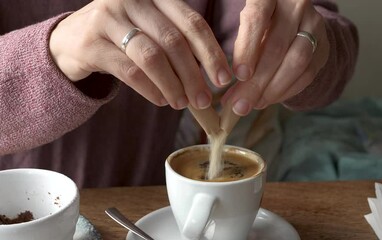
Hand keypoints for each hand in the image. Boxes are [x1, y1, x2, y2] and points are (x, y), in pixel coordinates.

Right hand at [49, 0, 231, 109]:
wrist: (70, 40)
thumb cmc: (122, 37)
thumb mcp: (151, 30)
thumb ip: (178, 43)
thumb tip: (212, 75)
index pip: (191, 22)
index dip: (211, 52)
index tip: (224, 78)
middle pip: (173, 41)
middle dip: (194, 75)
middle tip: (204, 99)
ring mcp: (107, 18)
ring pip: (152, 57)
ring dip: (173, 85)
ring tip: (182, 103)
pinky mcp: (90, 43)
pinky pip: (129, 71)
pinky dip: (150, 89)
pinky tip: (161, 100)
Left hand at [223, 0, 329, 115]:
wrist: (295, 18)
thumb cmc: (261, 22)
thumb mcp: (247, 24)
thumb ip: (240, 47)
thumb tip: (227, 88)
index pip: (258, 18)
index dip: (248, 48)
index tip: (239, 75)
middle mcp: (296, 6)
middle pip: (277, 47)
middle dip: (257, 81)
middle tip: (240, 104)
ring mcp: (314, 26)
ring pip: (296, 62)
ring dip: (272, 90)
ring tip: (253, 104)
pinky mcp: (324, 46)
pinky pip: (307, 74)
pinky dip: (286, 91)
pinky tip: (268, 100)